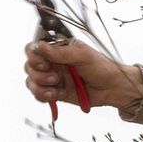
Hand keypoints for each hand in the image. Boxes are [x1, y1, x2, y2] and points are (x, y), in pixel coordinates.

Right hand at [25, 40, 141, 109]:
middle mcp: (52, 62)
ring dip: (40, 85)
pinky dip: (43, 95)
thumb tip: (39, 46)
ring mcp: (53, 78)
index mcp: (57, 49)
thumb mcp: (82, 55)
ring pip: (31, 81)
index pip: (33, 48)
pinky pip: (39, 94)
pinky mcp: (55, 92)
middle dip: (38, 73)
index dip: (33, 56)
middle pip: (29, 66)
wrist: (113, 88)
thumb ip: (59, 52)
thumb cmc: (102, 67)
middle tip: (56, 77)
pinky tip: (55, 95)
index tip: (44, 63)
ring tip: (57, 87)